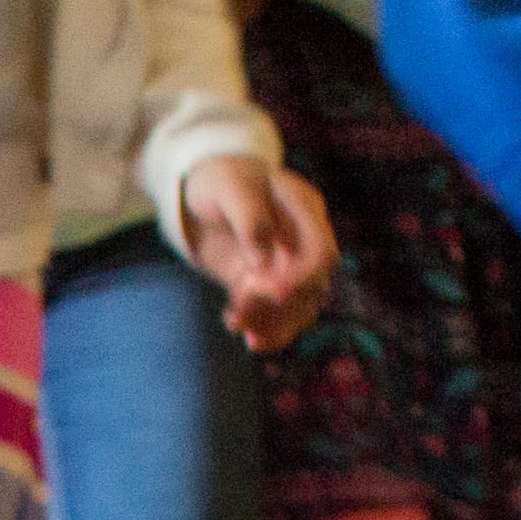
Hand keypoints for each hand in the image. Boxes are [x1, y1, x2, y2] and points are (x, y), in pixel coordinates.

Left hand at [176, 156, 335, 353]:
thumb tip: (262, 262)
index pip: (319, 252)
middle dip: (279, 306)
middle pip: (311, 285)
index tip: (271, 292)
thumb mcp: (229, 188)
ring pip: (298, 305)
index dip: (301, 278)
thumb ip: (249, 219)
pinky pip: (277, 312)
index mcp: (303, 210)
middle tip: (237, 313)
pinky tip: (248, 339)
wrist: (201, 191)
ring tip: (235, 326)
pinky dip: (268, 329)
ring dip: (272, 323)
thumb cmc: (219, 180)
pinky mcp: (265, 281)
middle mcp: (302, 239)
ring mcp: (286, 262)